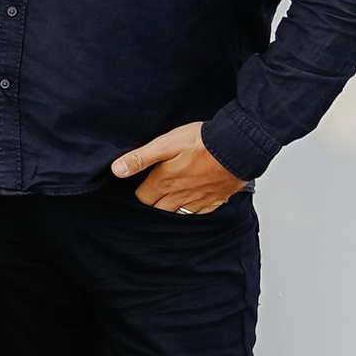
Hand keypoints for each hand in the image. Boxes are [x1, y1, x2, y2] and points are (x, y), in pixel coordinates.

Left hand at [111, 121, 246, 216]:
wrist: (238, 147)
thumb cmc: (202, 142)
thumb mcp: (165, 144)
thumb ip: (140, 158)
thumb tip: (117, 170)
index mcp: (164, 183)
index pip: (142, 198)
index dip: (140, 191)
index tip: (142, 184)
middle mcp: (178, 197)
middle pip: (158, 209)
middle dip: (154, 202)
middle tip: (154, 192)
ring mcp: (197, 201)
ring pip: (177, 213)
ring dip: (171, 208)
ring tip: (170, 198)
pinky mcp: (214, 201)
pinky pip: (197, 213)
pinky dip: (192, 209)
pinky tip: (192, 201)